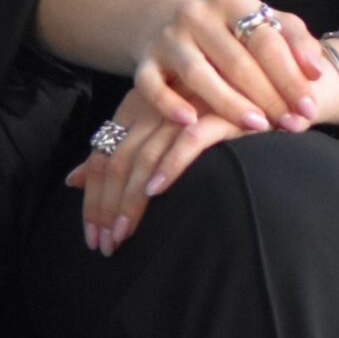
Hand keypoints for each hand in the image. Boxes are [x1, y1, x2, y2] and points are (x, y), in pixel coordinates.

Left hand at [65, 83, 241, 253]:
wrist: (265, 92)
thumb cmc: (208, 118)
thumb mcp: (155, 129)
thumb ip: (117, 151)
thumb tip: (72, 180)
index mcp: (137, 107)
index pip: (104, 155)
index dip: (93, 198)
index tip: (92, 236)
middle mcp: (156, 105)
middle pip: (118, 160)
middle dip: (107, 206)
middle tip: (105, 245)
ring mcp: (186, 108)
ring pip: (145, 156)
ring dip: (131, 199)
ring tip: (123, 233)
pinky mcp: (219, 114)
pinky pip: (188, 141)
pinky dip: (170, 166)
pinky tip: (157, 191)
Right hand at [134, 0, 326, 134]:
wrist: (167, 21)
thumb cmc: (230, 30)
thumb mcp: (262, 21)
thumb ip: (293, 39)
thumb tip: (316, 71)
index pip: (265, 39)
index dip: (290, 75)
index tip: (309, 106)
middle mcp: (197, 13)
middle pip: (236, 60)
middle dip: (269, 97)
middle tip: (292, 125)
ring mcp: (168, 37)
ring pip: (198, 74)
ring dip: (230, 104)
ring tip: (257, 126)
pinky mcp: (144, 61)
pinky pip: (152, 86)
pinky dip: (170, 104)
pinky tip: (191, 122)